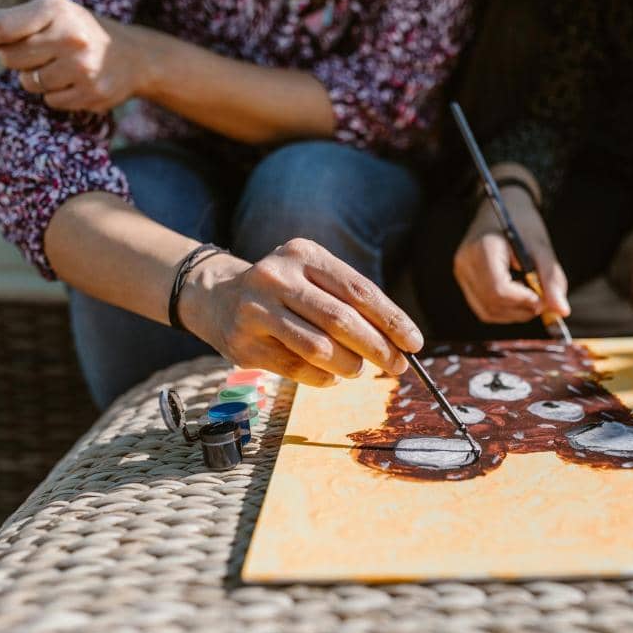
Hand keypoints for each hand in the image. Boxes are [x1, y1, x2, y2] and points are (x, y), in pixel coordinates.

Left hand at [0, 0, 149, 113]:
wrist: (135, 57)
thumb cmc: (78, 33)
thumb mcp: (44, 19)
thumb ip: (0, 28)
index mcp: (56, 9)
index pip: (0, 28)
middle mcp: (70, 36)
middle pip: (11, 59)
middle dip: (19, 59)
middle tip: (43, 53)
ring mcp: (82, 67)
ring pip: (29, 83)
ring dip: (38, 79)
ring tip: (61, 69)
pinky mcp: (91, 93)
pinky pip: (50, 101)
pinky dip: (56, 95)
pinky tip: (75, 83)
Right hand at [182, 238, 423, 386]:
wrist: (218, 297)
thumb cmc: (285, 291)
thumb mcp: (314, 278)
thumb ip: (350, 302)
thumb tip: (399, 340)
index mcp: (304, 255)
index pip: (359, 290)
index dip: (391, 319)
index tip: (414, 343)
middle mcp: (278, 277)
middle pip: (341, 319)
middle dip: (377, 347)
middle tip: (398, 366)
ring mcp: (257, 310)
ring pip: (318, 347)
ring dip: (349, 365)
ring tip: (359, 371)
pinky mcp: (244, 343)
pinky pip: (296, 368)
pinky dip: (322, 377)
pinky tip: (331, 377)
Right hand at [453, 188, 569, 323]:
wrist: (503, 208)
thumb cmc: (523, 224)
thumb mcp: (541, 247)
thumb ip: (552, 279)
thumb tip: (562, 311)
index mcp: (483, 249)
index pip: (499, 289)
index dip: (524, 300)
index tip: (544, 299)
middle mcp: (466, 263)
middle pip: (492, 304)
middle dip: (521, 310)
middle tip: (542, 301)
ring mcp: (462, 273)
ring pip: (487, 312)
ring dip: (514, 313)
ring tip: (531, 296)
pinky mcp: (464, 281)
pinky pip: (483, 308)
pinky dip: (504, 311)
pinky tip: (518, 296)